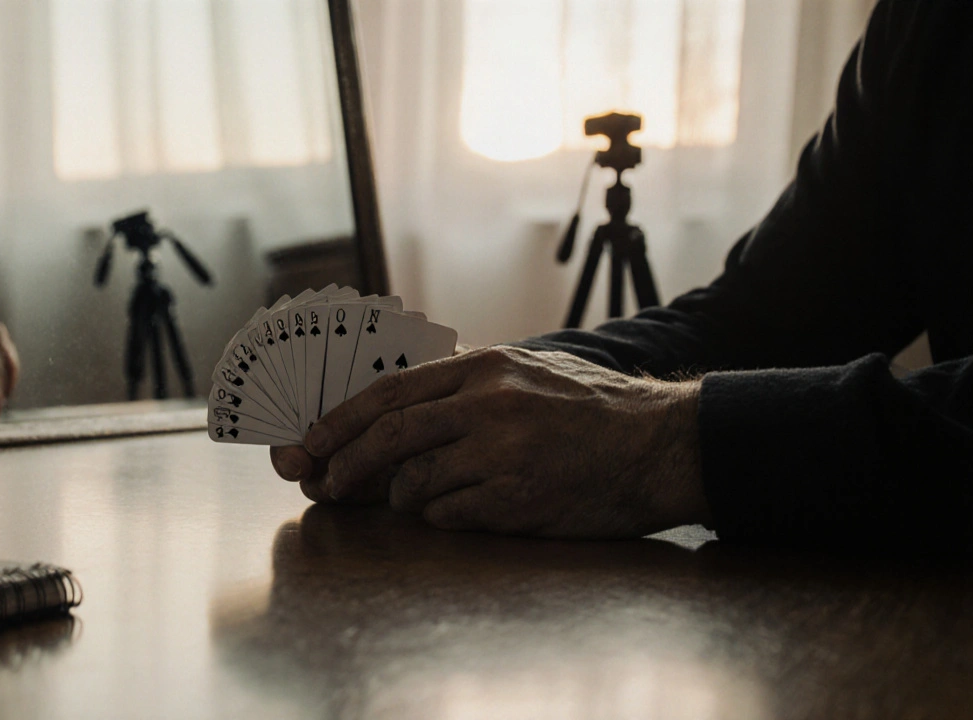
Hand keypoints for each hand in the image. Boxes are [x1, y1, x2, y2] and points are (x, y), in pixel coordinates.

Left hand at [270, 346, 710, 538]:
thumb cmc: (592, 410)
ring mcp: (504, 454)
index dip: (340, 418)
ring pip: (416, 482)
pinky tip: (467, 507)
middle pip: (389, 437)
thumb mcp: (529, 371)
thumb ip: (467, 384)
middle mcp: (490, 405)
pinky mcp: (519, 501)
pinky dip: (443, 516)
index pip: (390, 391)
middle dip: (347, 463)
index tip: (311, 440)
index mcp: (486, 367)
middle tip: (326, 483)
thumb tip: (396, 406)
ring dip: (405, 495)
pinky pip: (450, 515)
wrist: (661, 445)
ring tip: (422, 495)